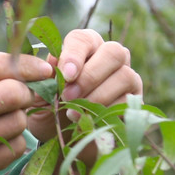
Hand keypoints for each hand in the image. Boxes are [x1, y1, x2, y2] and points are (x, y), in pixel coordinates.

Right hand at [0, 52, 52, 174]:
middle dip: (25, 91)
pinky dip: (14, 141)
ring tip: (0, 118)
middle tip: (20, 94)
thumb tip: (31, 64)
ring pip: (19, 121)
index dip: (27, 63)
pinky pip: (17, 147)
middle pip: (13, 93)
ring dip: (18, 117)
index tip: (43, 68)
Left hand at [26, 29, 141, 148]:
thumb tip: (52, 63)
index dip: (74, 55)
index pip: (83, 39)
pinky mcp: (134, 100)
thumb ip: (43, 76)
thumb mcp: (40, 92)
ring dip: (98, 96)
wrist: (64, 135)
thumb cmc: (51, 105)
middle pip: (113, 52)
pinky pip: (128, 101)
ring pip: (124, 76)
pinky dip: (106, 111)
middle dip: (90, 76)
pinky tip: (88, 119)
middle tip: (68, 96)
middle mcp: (110, 56)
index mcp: (84, 46)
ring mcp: (127, 76)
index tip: (66, 75)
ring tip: (73, 112)